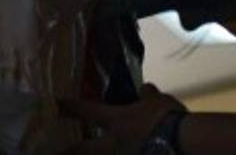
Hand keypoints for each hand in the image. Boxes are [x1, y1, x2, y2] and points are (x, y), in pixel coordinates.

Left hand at [59, 84, 184, 154]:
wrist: (182, 143)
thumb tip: (145, 88)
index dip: (71, 107)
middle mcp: (113, 145)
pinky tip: (127, 154)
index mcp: (117, 121)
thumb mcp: (159, 102)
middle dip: (67, 151)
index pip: (88, 111)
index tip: (56, 104)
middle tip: (53, 151)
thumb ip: (149, 96)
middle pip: (81, 150)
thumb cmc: (167, 118)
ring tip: (79, 153)